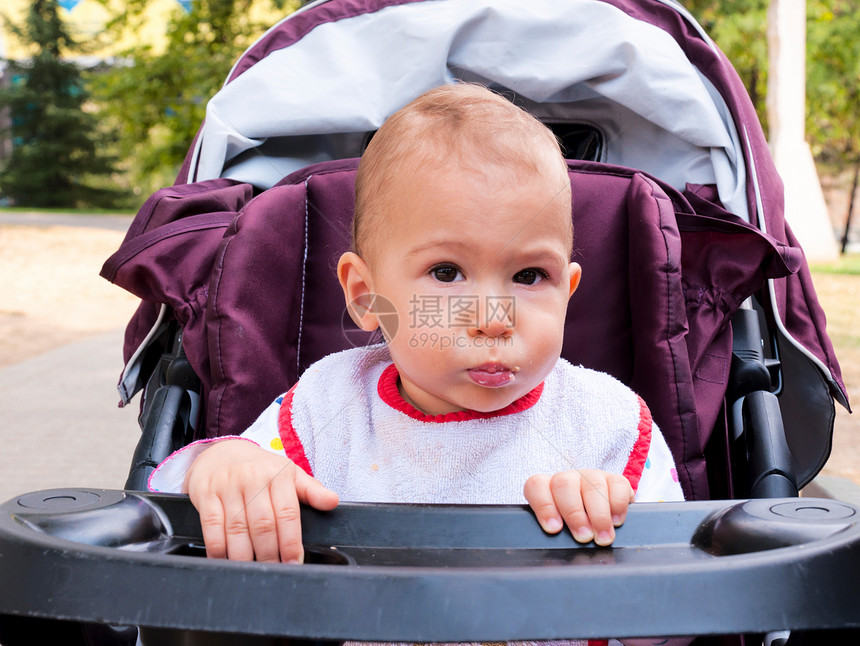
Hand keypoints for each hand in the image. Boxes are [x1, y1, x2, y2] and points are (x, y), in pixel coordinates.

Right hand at [184, 439, 338, 562]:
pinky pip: (212, 527)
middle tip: (274, 571)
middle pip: (263, 525)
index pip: (288, 514)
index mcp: (279, 474)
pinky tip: (225, 561)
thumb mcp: (289, 474)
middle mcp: (254, 478)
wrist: (221, 452)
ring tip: (252, 571)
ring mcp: (228, 486)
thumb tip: (333, 502)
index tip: (294, 563)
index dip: (291, 543)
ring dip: (244, 556)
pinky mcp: (206, 494)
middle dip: (270, 554)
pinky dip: (218, 549)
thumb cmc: (260, 470)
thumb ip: (311, 491)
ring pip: (237, 529)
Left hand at [523, 469, 633, 545]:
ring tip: (602, 537)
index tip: (554, 529)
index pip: (536, 486)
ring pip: (592, 486)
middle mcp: (568, 479)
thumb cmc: (575, 527)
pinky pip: (617, 485)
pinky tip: (616, 522)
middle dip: (574, 514)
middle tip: (583, 537)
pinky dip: (617, 505)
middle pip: (564, 484)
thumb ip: (556, 535)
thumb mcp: (562, 530)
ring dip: (599, 515)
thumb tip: (556, 555)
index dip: (544, 506)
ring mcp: (591, 477)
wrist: (603, 515)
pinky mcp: (615, 480)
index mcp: (547, 487)